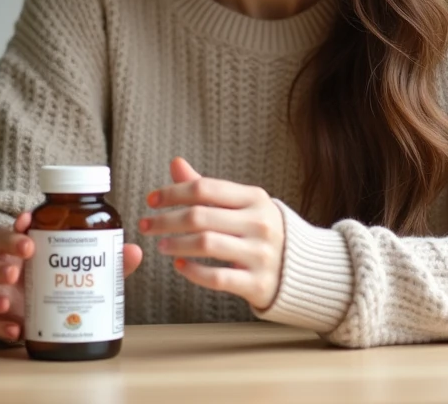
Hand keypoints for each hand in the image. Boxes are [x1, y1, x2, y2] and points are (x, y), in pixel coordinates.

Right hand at [0, 212, 143, 341]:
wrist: (25, 313)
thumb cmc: (51, 283)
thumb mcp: (76, 273)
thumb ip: (104, 264)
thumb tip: (134, 251)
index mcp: (19, 249)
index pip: (10, 229)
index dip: (16, 224)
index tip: (27, 220)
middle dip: (4, 252)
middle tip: (24, 259)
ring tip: (10, 299)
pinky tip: (16, 329)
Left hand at [139, 157, 284, 310]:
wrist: (301, 268)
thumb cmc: (261, 231)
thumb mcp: (241, 204)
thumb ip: (207, 187)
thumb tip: (176, 163)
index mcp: (255, 198)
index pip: (204, 188)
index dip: (173, 192)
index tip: (151, 200)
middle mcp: (259, 223)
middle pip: (200, 216)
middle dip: (166, 220)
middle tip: (146, 225)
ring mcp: (260, 254)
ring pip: (206, 245)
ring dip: (176, 244)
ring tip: (161, 245)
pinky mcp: (257, 283)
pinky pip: (217, 277)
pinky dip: (193, 271)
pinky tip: (180, 265)